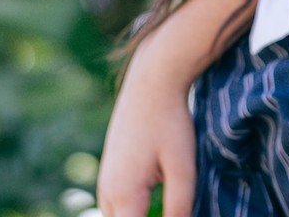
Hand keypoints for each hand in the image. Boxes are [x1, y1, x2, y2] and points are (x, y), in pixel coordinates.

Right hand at [97, 58, 197, 215]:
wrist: (151, 84)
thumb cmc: (170, 124)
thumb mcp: (183, 168)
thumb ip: (180, 207)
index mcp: (124, 195)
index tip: (171, 214)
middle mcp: (107, 192)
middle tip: (172, 209)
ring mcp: (105, 182)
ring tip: (162, 207)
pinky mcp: (110, 172)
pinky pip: (117, 205)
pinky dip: (132, 211)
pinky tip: (155, 203)